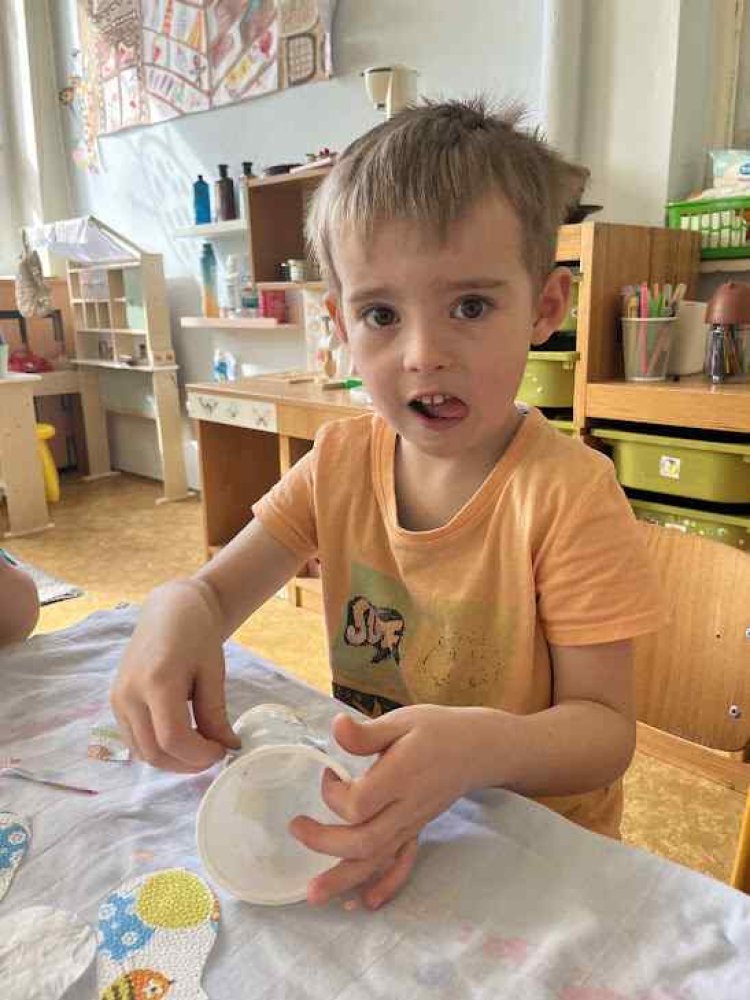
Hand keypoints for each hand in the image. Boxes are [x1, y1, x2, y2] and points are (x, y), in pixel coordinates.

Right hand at [110, 580, 239, 771]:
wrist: (171, 609)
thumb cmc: (197, 633)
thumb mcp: (213, 672)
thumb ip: (215, 714)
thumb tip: (227, 748)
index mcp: (156, 682)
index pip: (173, 739)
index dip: (200, 755)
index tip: (223, 750)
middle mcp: (129, 694)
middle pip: (154, 752)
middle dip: (187, 763)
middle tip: (213, 754)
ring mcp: (118, 699)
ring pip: (141, 752)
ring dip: (171, 760)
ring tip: (199, 747)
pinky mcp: (116, 701)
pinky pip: (134, 739)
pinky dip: (157, 747)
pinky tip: (181, 737)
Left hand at [290, 705, 481, 908]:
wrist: (477, 749)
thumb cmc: (436, 730)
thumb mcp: (401, 722)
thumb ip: (367, 733)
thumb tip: (335, 728)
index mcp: (400, 778)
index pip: (360, 803)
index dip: (334, 793)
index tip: (329, 772)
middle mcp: (406, 808)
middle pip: (364, 841)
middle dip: (325, 844)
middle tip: (296, 828)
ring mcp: (412, 824)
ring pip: (378, 860)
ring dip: (344, 878)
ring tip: (313, 893)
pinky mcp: (416, 830)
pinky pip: (403, 864)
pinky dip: (385, 885)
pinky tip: (366, 901)